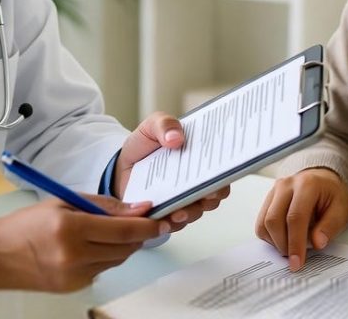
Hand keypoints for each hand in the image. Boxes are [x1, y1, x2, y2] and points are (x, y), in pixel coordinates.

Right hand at [0, 196, 168, 292]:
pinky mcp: (72, 288)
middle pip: (123, 248)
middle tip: (148, 221)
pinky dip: (107, 257)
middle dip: (140, 235)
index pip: (121, 230)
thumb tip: (134, 209)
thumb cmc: (27, 223)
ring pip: (116, 261)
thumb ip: (101, 205)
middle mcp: (73, 256)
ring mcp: (73, 276)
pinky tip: (99, 245)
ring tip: (121, 230)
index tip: (160, 218)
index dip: (145, 225)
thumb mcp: (63, 201)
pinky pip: (102, 270)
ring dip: (125, 246)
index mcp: (70, 228)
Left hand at [113, 111, 231, 231]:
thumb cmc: (143, 144)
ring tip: (179, 212)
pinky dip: (172, 223)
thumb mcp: (152, 125)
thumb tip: (175, 137)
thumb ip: (165, 124)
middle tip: (206, 194)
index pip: (222, 164)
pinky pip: (176, 224)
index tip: (221, 171)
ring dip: (191, 212)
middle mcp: (197, 180)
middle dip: (213, 194)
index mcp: (199, 156)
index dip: (226, 168)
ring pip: (197, 210)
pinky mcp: (169, 214)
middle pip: (216, 192)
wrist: (121, 166)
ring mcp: (185, 199)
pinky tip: (165, 218)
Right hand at [255, 168, 347, 272]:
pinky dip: (270, 237)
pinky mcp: (268, 198)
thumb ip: (330, 227)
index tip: (297, 263)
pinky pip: (261, 222)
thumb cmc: (333, 196)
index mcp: (306, 185)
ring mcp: (274, 190)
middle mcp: (286, 185)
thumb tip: (317, 243)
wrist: (323, 179)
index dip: (295, 243)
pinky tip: (285, 239)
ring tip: (293, 246)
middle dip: (283, 245)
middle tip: (296, 258)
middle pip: (273, 219)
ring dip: (275, 242)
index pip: (295, 217)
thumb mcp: (342, 210)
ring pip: (264, 222)